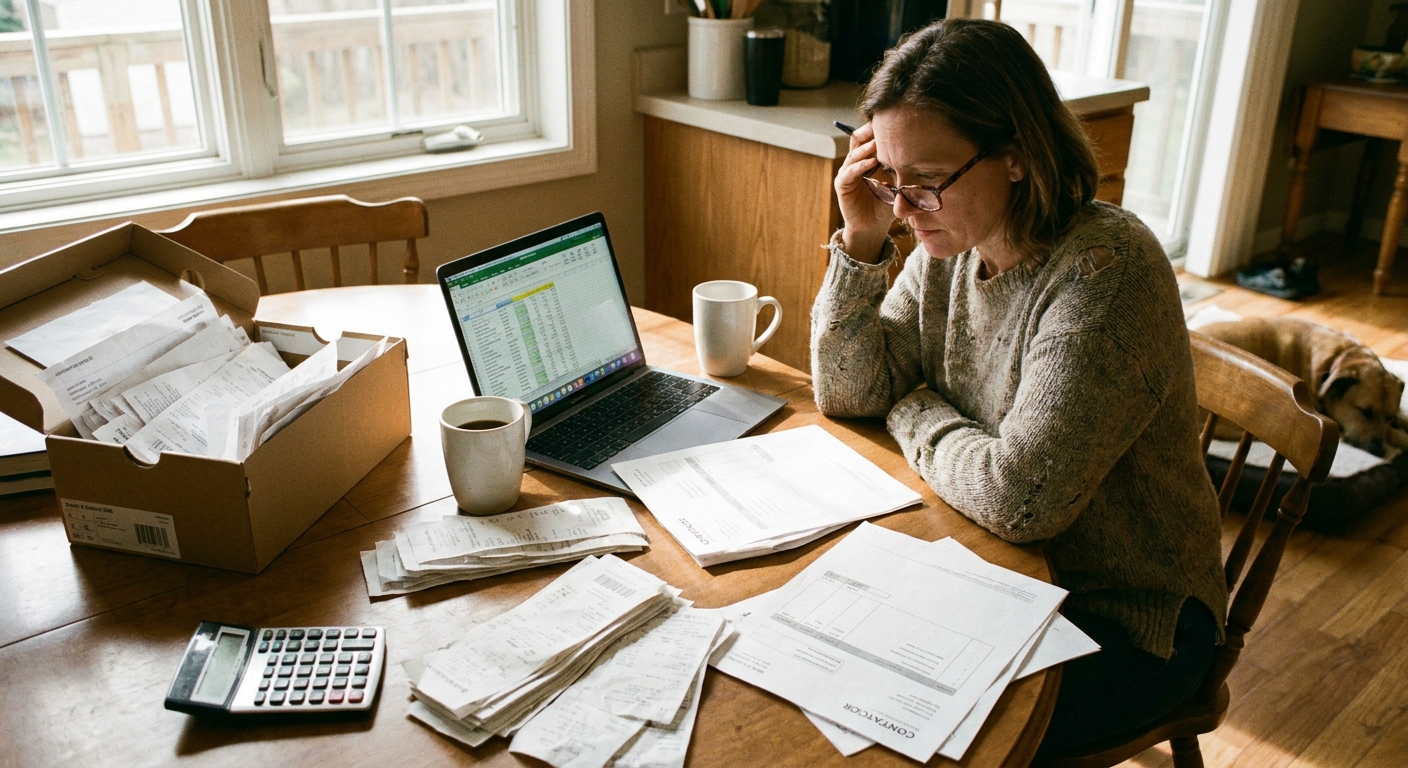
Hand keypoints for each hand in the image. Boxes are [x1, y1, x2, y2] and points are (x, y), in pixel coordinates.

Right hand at [833, 122, 893, 262]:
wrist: (873, 226)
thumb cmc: (886, 204)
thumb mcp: (898, 182)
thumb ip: (903, 168)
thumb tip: (925, 152)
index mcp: (867, 158)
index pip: (870, 136)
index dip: (879, 128)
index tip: (895, 120)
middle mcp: (855, 161)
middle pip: (859, 138)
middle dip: (870, 131)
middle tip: (884, 124)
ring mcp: (847, 172)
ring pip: (854, 152)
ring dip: (867, 147)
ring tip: (879, 142)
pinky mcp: (841, 184)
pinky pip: (849, 171)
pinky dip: (860, 165)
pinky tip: (872, 163)